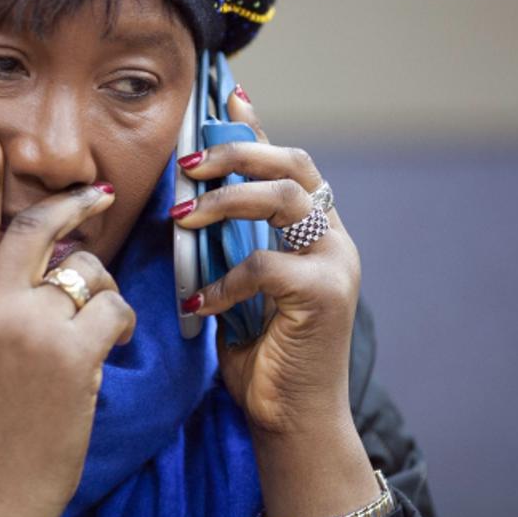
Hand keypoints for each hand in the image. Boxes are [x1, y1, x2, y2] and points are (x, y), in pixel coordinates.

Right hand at [0, 131, 136, 516]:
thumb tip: (36, 255)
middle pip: (31, 229)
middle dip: (70, 206)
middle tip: (96, 194)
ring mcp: (26, 329)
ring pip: (83, 267)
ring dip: (101, 286)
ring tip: (96, 321)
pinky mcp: (70, 354)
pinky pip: (112, 306)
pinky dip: (120, 323)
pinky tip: (109, 347)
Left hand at [174, 87, 379, 516]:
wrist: (289, 419)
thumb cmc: (258, 351)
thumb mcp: (237, 283)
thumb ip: (227, 240)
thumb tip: (188, 198)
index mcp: (313, 229)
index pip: (287, 161)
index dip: (255, 127)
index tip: (225, 97)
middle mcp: (333, 236)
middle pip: (291, 165)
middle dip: (235, 152)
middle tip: (186, 165)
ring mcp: (336, 262)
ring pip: (282, 200)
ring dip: (225, 201)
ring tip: (181, 217)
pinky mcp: (327, 294)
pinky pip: (265, 265)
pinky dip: (222, 281)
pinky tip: (196, 303)